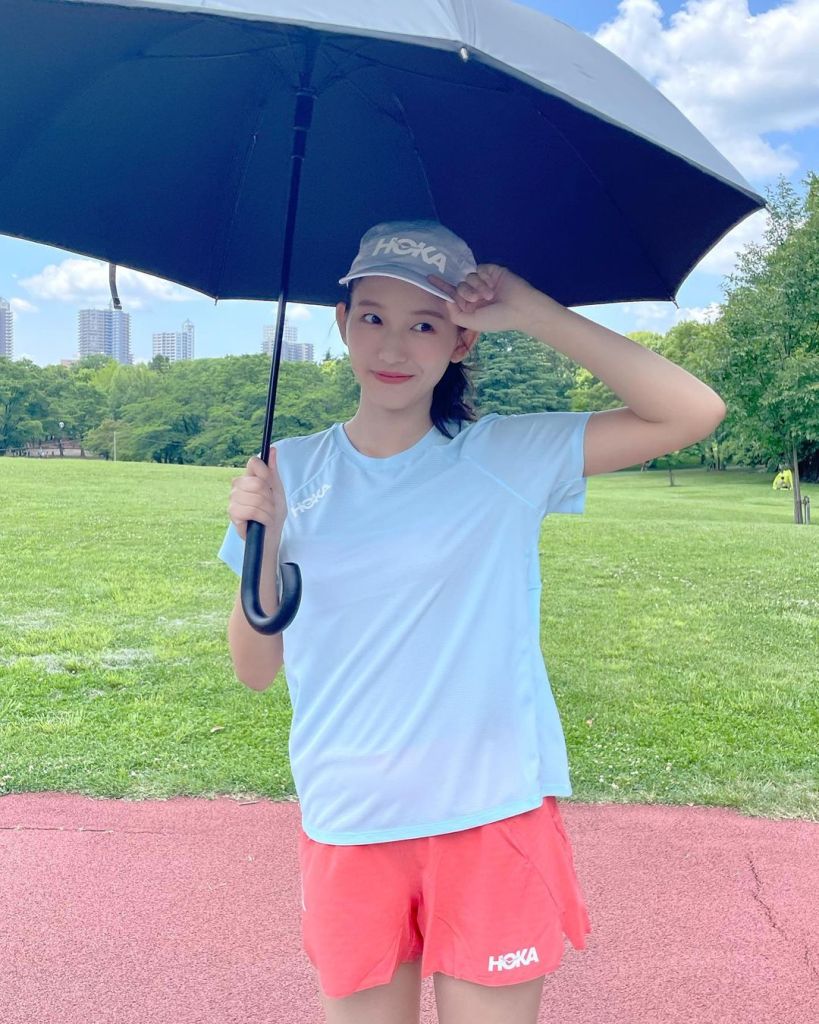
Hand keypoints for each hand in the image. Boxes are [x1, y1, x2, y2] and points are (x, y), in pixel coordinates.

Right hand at [229, 448, 286, 545]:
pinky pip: (251, 510)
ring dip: (268, 510)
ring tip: (267, 515)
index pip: (254, 463)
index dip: (266, 474)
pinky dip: (263, 517)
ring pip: (255, 497)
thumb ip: (272, 470)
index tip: (271, 486)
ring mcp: (233, 499)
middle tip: (270, 505)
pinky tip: (262, 521)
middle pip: (257, 482)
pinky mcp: (233, 513)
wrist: (271, 533)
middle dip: (269, 497)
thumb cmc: (273, 511)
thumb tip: (273, 449)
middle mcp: (237, 486)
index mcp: (248, 477)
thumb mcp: (277, 489)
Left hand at [426, 263, 546, 333]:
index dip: (441, 286)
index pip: (452, 294)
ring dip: (476, 287)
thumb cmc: (497, 319)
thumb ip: (456, 314)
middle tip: (476, 300)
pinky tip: (492, 286)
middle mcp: (474, 293)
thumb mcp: (472, 322)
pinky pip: (478, 270)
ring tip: (489, 296)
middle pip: (458, 286)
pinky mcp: (490, 271)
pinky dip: (483, 278)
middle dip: (465, 292)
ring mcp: (482, 281)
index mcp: (470, 306)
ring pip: (468, 278)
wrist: (520, 308)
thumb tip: (446, 298)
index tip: (428, 278)